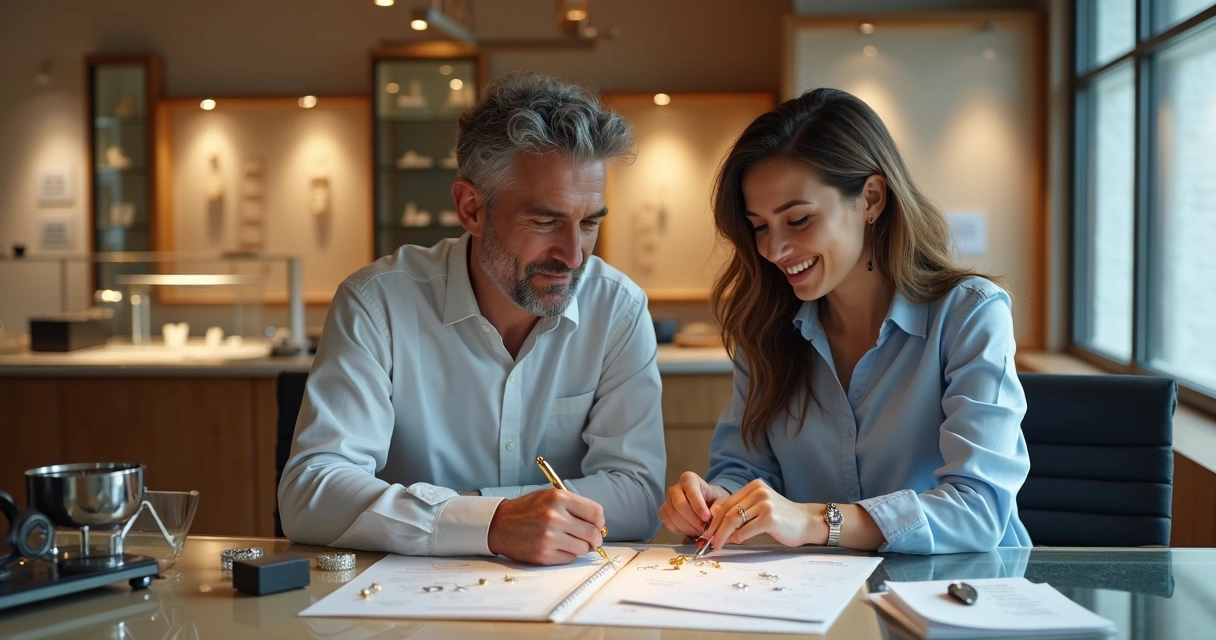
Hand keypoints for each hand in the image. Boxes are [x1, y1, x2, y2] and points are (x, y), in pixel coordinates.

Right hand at [487, 489, 604, 564]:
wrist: (499, 524)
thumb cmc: (527, 510)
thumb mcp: (550, 497)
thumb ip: (575, 507)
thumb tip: (599, 525)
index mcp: (558, 498)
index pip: (596, 512)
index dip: (599, 521)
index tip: (597, 525)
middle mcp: (554, 517)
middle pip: (592, 533)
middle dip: (595, 538)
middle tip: (591, 539)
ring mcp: (549, 537)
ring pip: (583, 548)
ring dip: (581, 547)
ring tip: (569, 541)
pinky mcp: (544, 555)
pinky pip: (570, 558)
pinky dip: (568, 554)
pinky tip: (557, 547)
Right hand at [658, 471, 731, 537]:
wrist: (706, 503)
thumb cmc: (713, 500)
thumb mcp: (721, 499)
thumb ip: (719, 505)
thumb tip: (713, 513)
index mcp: (689, 479)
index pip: (691, 491)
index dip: (698, 506)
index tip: (707, 518)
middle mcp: (675, 488)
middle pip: (679, 504)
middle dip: (692, 519)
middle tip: (704, 529)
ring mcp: (667, 500)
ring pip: (673, 515)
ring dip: (687, 527)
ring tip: (700, 532)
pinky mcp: (663, 512)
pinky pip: (668, 523)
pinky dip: (680, 530)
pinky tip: (691, 531)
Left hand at [703, 479, 820, 548]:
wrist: (807, 523)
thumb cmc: (782, 520)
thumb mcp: (760, 509)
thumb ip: (741, 514)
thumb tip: (717, 530)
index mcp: (754, 486)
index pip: (727, 503)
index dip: (714, 519)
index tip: (706, 532)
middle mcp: (758, 491)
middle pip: (728, 511)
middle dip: (715, 528)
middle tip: (707, 541)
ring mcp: (765, 504)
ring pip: (734, 520)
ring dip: (723, 535)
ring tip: (717, 545)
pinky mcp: (770, 518)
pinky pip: (746, 530)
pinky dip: (737, 538)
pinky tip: (734, 543)